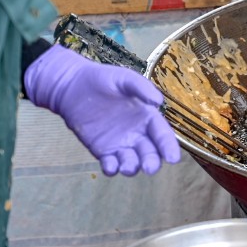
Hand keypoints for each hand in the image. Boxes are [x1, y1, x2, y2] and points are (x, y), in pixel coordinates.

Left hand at [24, 44, 181, 175]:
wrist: (73, 87)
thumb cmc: (102, 79)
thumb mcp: (124, 78)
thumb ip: (141, 87)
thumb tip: (158, 101)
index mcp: (146, 116)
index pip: (162, 134)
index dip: (169, 147)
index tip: (173, 159)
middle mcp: (137, 133)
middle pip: (150, 152)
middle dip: (152, 162)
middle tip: (149, 168)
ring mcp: (120, 143)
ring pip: (132, 162)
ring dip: (132, 167)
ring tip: (127, 167)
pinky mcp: (102, 150)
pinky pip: (110, 164)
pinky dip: (112, 168)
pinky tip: (110, 165)